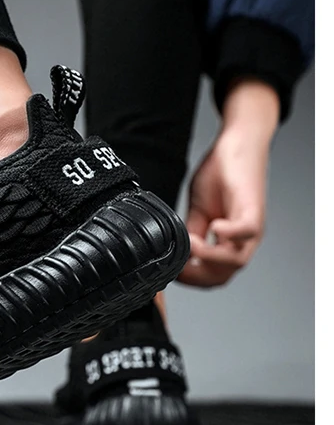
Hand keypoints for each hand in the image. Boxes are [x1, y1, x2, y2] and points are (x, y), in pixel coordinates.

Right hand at [178, 79, 278, 287]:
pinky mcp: (253, 209)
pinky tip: (213, 227)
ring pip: (235, 261)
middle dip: (196, 277)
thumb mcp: (197, 210)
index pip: (212, 276)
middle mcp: (241, 240)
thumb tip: (176, 254)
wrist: (236, 145)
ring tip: (190, 243)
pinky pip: (246, 231)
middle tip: (177, 266)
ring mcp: (250, 227)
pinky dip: (228, 235)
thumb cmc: (220, 175)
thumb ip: (189, 233)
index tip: (170, 272)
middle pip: (223, 276)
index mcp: (228, 243)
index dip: (190, 280)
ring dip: (208, 259)